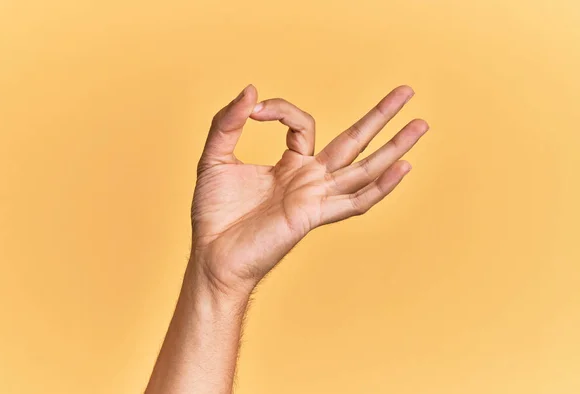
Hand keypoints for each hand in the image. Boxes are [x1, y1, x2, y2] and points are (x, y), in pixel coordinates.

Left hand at [190, 85, 427, 297]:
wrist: (212, 255)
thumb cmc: (215, 214)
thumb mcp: (214, 158)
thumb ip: (228, 122)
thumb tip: (250, 90)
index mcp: (289, 165)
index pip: (303, 124)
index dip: (282, 109)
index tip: (254, 110)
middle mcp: (309, 179)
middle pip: (354, 142)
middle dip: (380, 116)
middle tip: (407, 91)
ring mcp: (315, 197)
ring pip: (364, 168)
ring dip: (394, 146)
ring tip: (421, 124)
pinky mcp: (313, 216)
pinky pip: (354, 201)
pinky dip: (380, 187)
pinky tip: (402, 169)